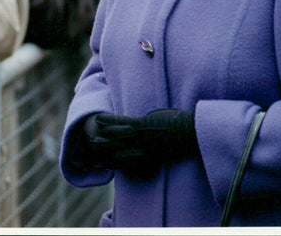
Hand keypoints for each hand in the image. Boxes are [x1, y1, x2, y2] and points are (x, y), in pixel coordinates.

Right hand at [82, 109, 197, 170]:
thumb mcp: (166, 154)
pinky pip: (120, 122)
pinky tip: (98, 118)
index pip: (122, 163)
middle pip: (114, 152)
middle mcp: (138, 149)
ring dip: (100, 135)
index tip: (101, 162)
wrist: (191, 134)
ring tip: (90, 132)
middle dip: (101, 151)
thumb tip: (152, 159)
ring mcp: (139, 137)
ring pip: (114, 138)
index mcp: (145, 158)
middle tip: (89, 148)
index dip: (110, 163)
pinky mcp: (141, 124)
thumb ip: (155, 156)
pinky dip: (107, 121)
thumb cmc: (182, 143)